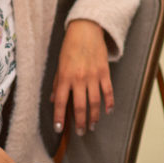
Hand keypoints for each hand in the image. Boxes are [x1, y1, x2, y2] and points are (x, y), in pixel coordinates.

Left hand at [53, 19, 112, 135]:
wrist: (86, 30)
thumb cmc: (70, 47)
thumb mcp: (59, 64)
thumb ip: (57, 83)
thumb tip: (54, 100)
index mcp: (65, 77)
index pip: (61, 102)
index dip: (59, 117)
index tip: (59, 129)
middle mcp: (79, 79)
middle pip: (80, 106)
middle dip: (80, 122)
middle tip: (81, 132)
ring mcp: (93, 76)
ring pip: (95, 102)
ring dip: (94, 117)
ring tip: (92, 125)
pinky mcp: (105, 72)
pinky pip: (108, 91)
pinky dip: (109, 103)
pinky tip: (108, 111)